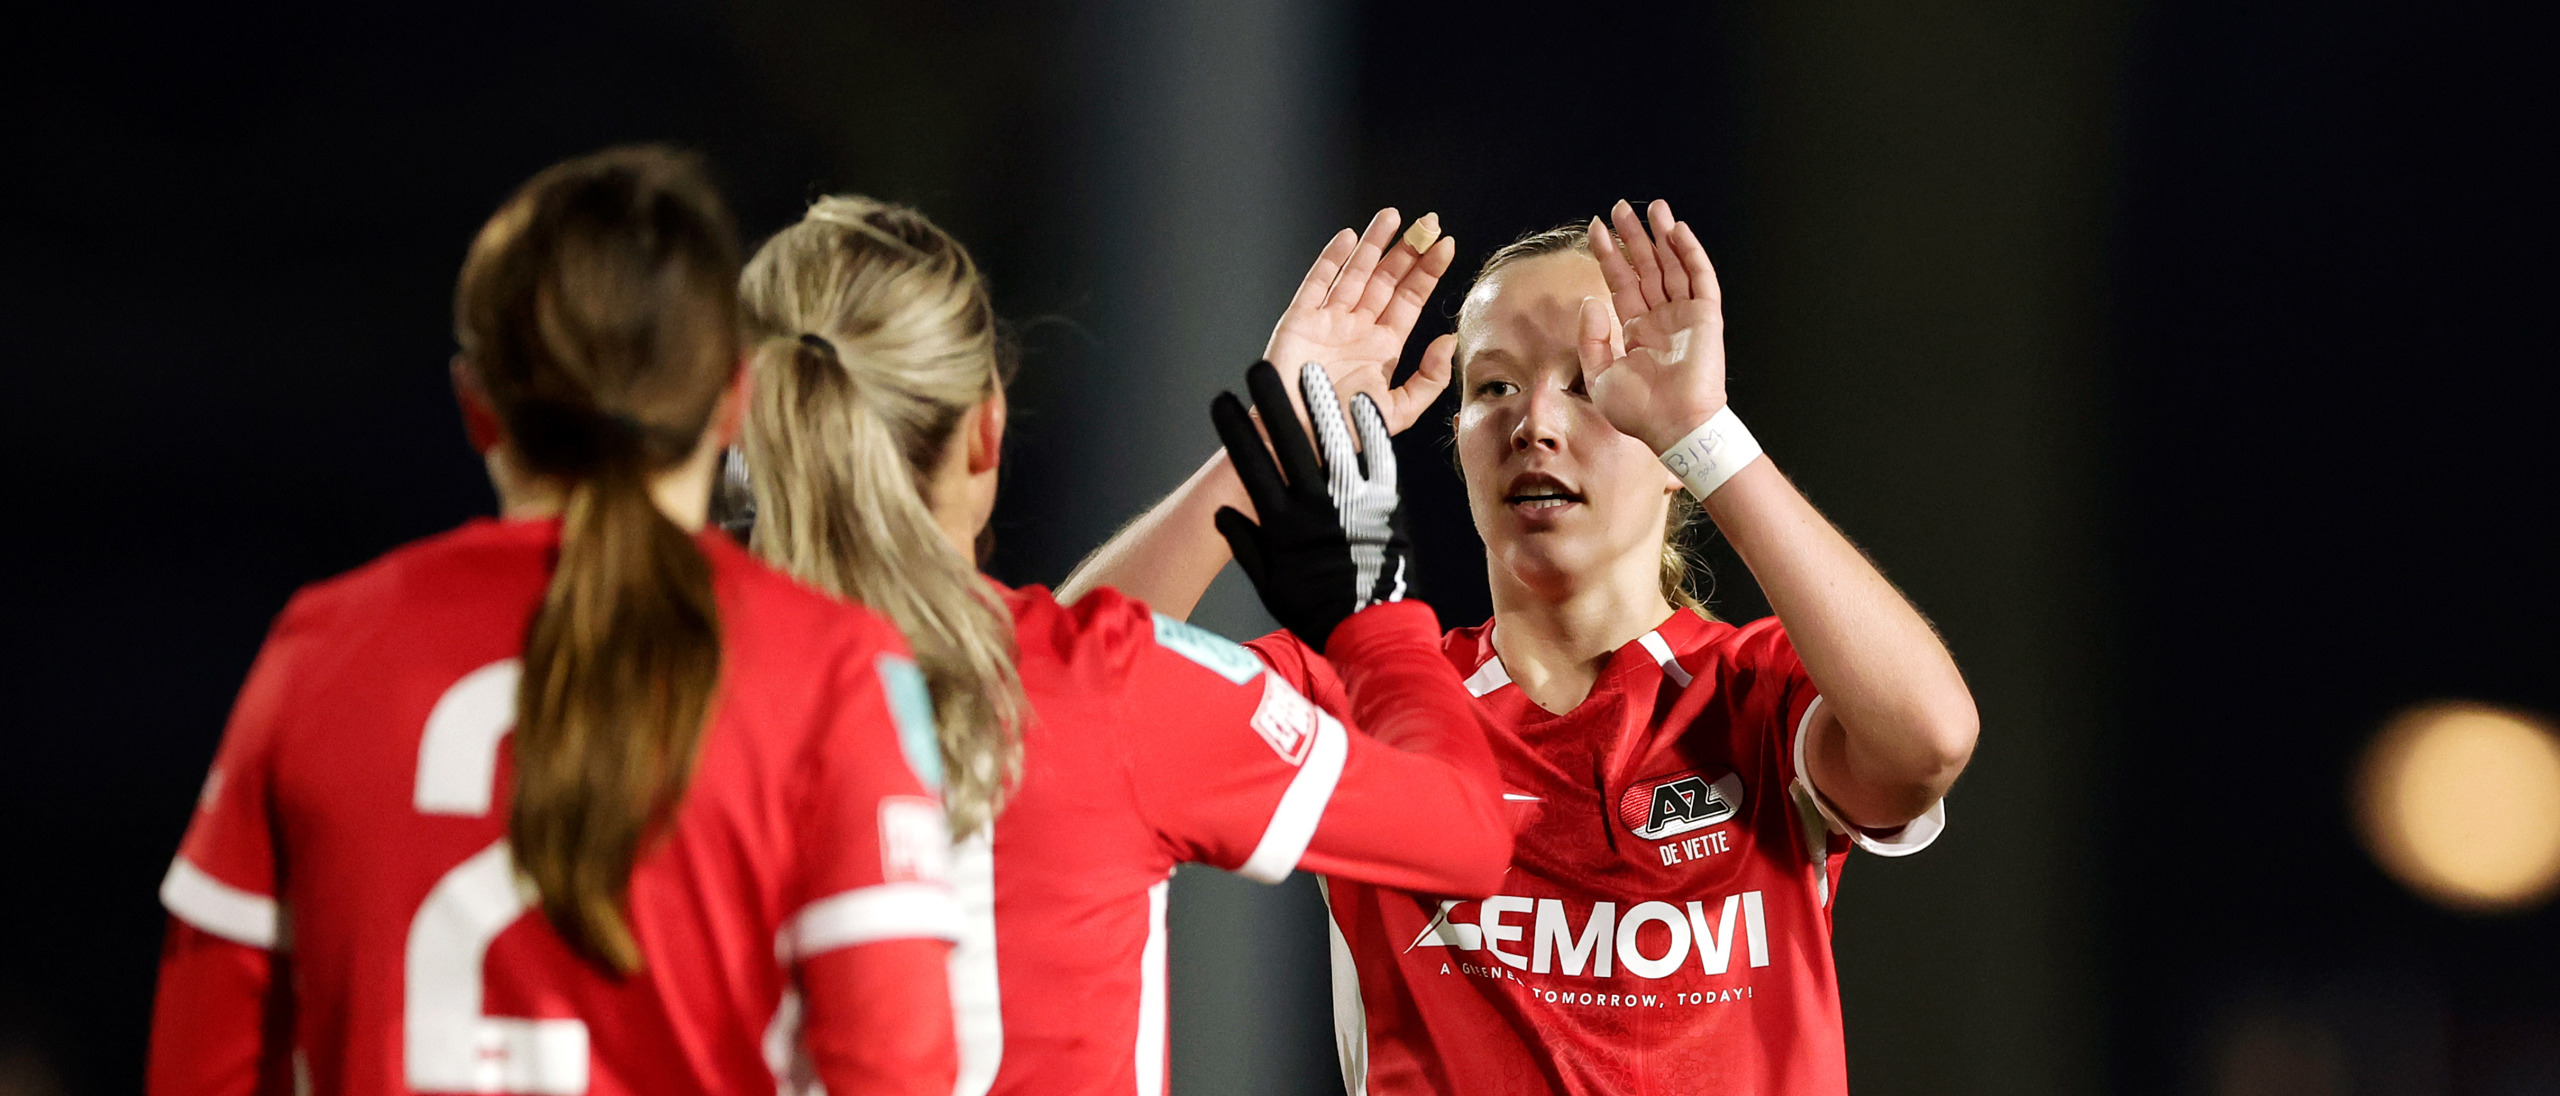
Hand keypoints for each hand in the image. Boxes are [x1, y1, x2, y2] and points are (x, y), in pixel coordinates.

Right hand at [1210, 361, 1410, 652]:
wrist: (1374, 631)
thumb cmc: (1319, 612)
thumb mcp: (1271, 585)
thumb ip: (1246, 546)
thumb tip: (1222, 514)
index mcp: (1283, 525)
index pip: (1251, 467)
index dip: (1235, 432)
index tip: (1220, 402)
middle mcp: (1316, 507)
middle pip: (1289, 444)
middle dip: (1272, 403)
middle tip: (1258, 370)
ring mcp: (1354, 502)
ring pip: (1334, 442)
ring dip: (1320, 405)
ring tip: (1308, 373)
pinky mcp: (1387, 504)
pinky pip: (1379, 458)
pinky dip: (1370, 430)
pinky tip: (1361, 403)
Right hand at [1264, 208, 1459, 435]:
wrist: (1300, 443)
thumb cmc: (1346, 432)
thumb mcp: (1399, 411)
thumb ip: (1429, 379)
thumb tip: (1448, 340)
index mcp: (1383, 347)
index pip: (1410, 300)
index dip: (1427, 272)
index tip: (1446, 245)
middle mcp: (1358, 329)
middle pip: (1386, 279)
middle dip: (1407, 251)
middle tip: (1428, 222)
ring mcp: (1329, 322)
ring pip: (1355, 273)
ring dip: (1374, 244)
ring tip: (1393, 217)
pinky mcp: (1300, 321)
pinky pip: (1317, 283)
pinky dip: (1331, 260)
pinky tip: (1348, 238)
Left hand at [1577, 199, 1729, 454]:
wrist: (1674, 427)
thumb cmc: (1639, 411)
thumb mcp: (1599, 374)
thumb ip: (1591, 337)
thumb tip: (1590, 299)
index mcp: (1636, 329)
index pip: (1621, 282)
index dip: (1608, 255)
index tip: (1596, 228)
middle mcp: (1660, 317)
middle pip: (1646, 267)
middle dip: (1633, 237)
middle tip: (1621, 208)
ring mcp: (1684, 315)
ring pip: (1673, 265)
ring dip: (1663, 236)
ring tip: (1652, 208)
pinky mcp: (1706, 316)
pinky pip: (1700, 277)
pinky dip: (1690, 253)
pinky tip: (1677, 231)